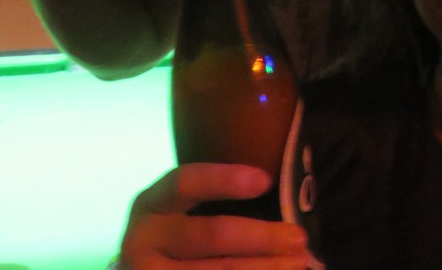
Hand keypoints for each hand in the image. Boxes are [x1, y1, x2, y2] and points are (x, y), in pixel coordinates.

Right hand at [119, 164, 308, 268]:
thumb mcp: (181, 211)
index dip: (224, 180)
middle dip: (261, 237)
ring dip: (264, 268)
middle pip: (210, 235)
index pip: (185, 183)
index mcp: (150, 204)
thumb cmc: (177, 236)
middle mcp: (141, 241)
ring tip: (300, 264)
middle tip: (300, 238)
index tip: (266, 180)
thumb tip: (282, 194)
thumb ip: (216, 200)